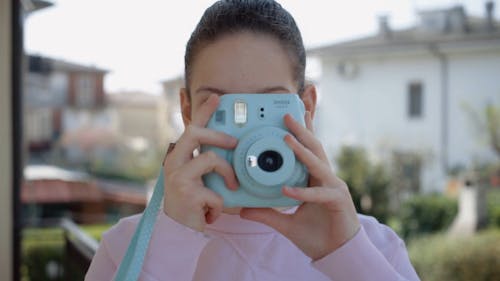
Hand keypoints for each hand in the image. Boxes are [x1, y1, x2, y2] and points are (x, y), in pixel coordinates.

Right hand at [163, 94, 238, 231]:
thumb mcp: (199, 180)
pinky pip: (215, 191)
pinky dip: (220, 203)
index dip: (204, 112)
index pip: (191, 128)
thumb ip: (209, 165)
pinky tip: (212, 211)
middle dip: (218, 135)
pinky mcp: (187, 193)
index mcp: (179, 157)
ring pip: (210, 159)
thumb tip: (232, 153)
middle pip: (194, 134)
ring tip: (231, 186)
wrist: (177, 231)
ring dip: (227, 172)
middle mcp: (174, 162)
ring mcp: (179, 177)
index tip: (217, 97)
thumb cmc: (192, 203)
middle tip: (235, 143)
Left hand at [240, 112, 359, 260]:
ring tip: (287, 137)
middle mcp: (325, 178)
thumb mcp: (285, 223)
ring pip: (317, 164)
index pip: (309, 150)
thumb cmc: (316, 235)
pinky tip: (287, 190)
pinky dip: (303, 192)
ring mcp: (333, 187)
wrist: (336, 254)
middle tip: (287, 115)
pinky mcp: (338, 201)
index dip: (304, 131)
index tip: (297, 112)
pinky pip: (318, 194)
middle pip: (314, 148)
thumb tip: (244, 210)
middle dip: (302, 129)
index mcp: (315, 178)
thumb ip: (267, 214)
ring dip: (302, 151)